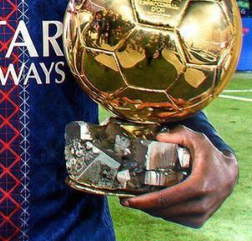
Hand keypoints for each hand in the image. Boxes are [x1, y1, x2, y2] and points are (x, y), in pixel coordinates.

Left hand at [120, 126, 237, 227]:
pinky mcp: (200, 219)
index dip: (145, 201)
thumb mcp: (196, 138)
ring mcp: (201, 214)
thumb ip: (178, 134)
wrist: (228, 174)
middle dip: (142, 206)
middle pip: (165, 210)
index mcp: (199, 185)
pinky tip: (150, 205)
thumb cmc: (209, 154)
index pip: (167, 198)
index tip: (128, 199)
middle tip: (125, 199)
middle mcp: (201, 203)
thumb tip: (158, 137)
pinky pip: (177, 219)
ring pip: (169, 217)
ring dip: (151, 211)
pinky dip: (162, 213)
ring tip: (135, 201)